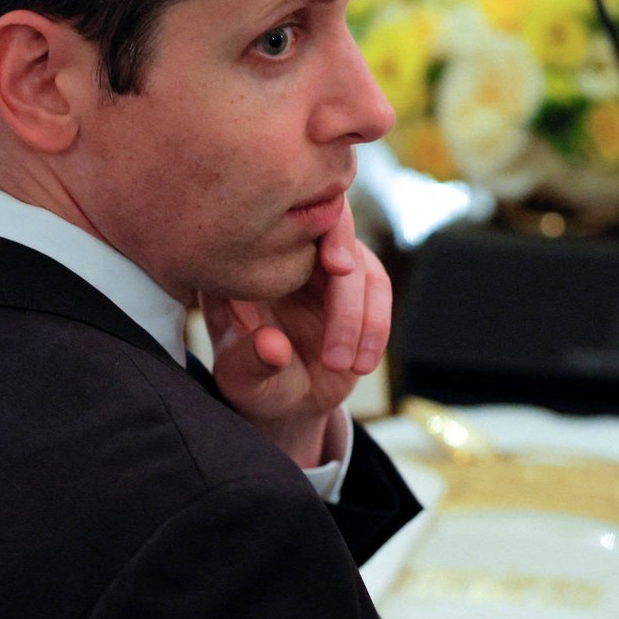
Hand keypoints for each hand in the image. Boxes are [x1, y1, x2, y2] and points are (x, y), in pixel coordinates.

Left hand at [201, 199, 390, 467]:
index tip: (333, 264)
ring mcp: (324, 265)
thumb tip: (272, 346)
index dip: (305, 226)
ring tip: (338, 364)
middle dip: (343, 258)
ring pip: (358, 263)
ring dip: (360, 313)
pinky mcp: (355, 284)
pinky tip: (360, 365)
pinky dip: (376, 328)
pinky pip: (377, 290)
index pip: (273, 220)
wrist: (286, 398)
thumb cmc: (252, 382)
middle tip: (341, 278)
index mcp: (248, 259)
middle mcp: (289, 251)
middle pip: (328, 225)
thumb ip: (250, 363)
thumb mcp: (240, 381)